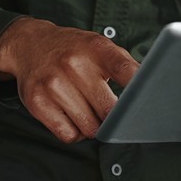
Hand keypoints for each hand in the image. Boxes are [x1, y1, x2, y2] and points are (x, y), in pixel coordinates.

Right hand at [0, 17, 138, 143]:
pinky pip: (68, 135)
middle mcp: (74, 64)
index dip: (138, 90)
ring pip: (89, 128)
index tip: (146, 103)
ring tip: (89, 110)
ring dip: (94, 126)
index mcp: (95, 47)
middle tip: (110, 110)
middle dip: (113, 116)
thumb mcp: (99, 45)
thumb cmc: (73, 49)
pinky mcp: (37, 103)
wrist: (30, 44)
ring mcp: (53, 84)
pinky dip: (76, 133)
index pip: (124, 70)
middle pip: (108, 110)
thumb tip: (149, 89)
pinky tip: (73, 117)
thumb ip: (124, 65)